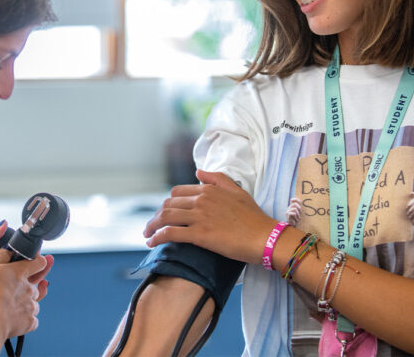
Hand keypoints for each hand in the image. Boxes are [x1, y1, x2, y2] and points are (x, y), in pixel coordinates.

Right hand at [0, 249, 49, 338]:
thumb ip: (0, 256)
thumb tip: (9, 250)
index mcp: (20, 272)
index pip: (39, 262)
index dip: (39, 261)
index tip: (35, 263)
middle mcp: (29, 288)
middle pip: (35, 285)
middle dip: (27, 287)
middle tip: (13, 291)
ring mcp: (30, 305)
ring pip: (33, 303)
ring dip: (25, 304)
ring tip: (9, 307)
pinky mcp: (29, 322)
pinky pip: (31, 320)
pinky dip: (24, 320)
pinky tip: (13, 319)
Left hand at [143, 170, 276, 263]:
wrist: (265, 237)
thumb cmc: (254, 217)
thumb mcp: (237, 191)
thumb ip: (217, 179)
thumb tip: (197, 171)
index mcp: (208, 189)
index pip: (177, 193)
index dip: (167, 204)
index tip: (164, 214)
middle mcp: (201, 200)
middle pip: (168, 204)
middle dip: (157, 216)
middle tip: (152, 227)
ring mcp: (199, 217)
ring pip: (166, 217)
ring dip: (152, 226)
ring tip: (148, 235)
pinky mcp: (199, 235)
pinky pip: (171, 233)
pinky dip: (158, 237)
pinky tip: (152, 243)